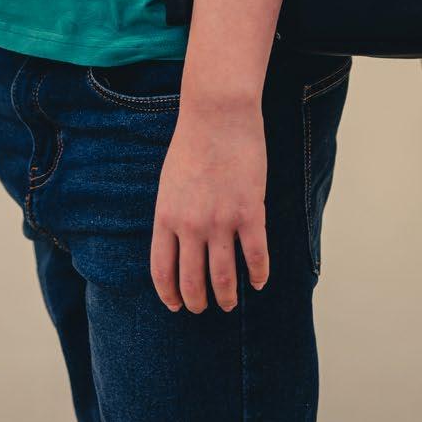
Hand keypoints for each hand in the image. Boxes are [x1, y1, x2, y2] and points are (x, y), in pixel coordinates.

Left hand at [150, 100, 269, 312]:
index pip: (162, 271)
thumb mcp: (169, 181)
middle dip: (198, 302)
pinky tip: (259, 281)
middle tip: (205, 308)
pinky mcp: (249, 213)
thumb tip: (179, 241)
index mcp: (165, 216)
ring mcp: (220, 221)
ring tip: (230, 303)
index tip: (176, 306)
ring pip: (223, 278)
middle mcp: (190, 225)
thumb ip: (173, 213)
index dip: (170, 295)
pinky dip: (258, 274)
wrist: (218, 112)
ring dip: (227, 297)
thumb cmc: (193, 141)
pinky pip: (256, 256)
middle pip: (192, 281)